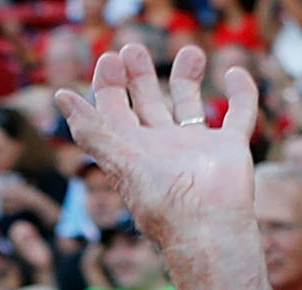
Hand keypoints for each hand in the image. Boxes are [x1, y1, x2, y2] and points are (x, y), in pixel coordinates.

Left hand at [57, 44, 257, 257]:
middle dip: (139, 77)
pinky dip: (241, 93)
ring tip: (190, 52)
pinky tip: (233, 72)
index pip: (114, 113)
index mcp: (134, 152)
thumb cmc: (162, 200)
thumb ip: (92, 130)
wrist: (208, 229)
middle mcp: (163, 149)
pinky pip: (239, 114)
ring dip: (187, 78)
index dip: (107, 87)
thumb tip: (60, 96)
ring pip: (190, 104)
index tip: (109, 59)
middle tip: (133, 48)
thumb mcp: (120, 160)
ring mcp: (197, 148)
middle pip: (147, 105)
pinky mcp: (230, 149)